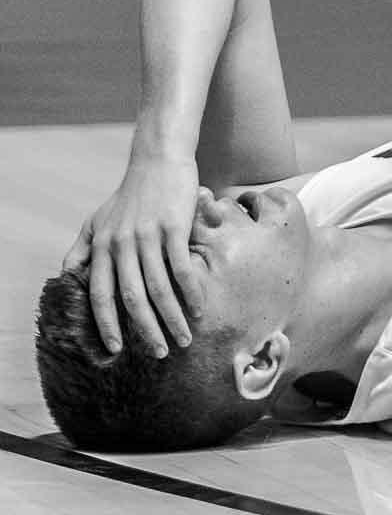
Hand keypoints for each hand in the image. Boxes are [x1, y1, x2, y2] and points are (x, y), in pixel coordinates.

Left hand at [62, 155, 204, 357]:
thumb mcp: (98, 219)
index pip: (100, 293)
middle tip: (161, 353)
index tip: (117, 348)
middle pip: (131, 297)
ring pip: (158, 288)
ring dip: (173, 318)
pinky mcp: (173, 229)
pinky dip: (191, 293)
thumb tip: (67, 275)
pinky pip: (182, 269)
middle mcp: (121, 243)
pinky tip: (200, 310)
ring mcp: (147, 236)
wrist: (158, 160)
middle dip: (146, 330)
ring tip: (185, 338)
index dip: (106, 323)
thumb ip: (83, 248)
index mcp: (101, 245)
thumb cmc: (131, 193)